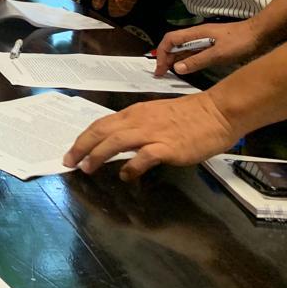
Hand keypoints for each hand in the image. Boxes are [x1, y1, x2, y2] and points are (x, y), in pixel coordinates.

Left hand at [62, 92, 238, 180]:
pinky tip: (125, 175)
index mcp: (134, 113)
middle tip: (69, 161)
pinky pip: (144, 156)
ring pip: (115, 141)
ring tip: (86, 168)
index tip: (72, 151)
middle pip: (102, 131)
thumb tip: (118, 143)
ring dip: (97, 155)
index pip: (101, 124)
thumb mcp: (155, 116)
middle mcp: (138, 121)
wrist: (217, 112)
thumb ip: (136, 128)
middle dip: (81, 146)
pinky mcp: (168, 147)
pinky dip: (131, 166)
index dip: (83, 138)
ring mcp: (153, 133)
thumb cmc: (188, 116)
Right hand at [154, 19, 263, 76]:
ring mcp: (204, 40)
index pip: (170, 40)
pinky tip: (186, 68)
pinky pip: (193, 52)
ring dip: (174, 59)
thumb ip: (197, 61)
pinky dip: (186, 60)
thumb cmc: (240, 42)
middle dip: (165, 58)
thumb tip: (177, 68)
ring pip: (183, 49)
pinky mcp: (212, 45)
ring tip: (169, 72)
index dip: (162, 53)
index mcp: (195, 33)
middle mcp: (197, 35)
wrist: (260, 33)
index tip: (160, 69)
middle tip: (161, 74)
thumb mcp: (219, 54)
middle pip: (174, 44)